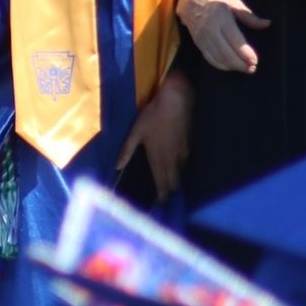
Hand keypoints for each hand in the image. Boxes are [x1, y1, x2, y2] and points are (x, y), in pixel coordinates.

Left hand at [115, 73, 193, 201]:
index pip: (162, 184)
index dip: (162, 196)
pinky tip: (177, 162)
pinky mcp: (189, 144)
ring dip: (176, 178)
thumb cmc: (153, 116)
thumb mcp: (136, 132)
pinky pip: (185, 161)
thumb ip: (127, 150)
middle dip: (169, 190)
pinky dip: (181, 166)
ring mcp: (182, 153)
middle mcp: (172, 160)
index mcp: (158, 159)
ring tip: (169, 179)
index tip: (159, 203)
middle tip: (164, 193)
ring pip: (181, 173)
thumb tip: (117, 167)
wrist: (176, 101)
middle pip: (174, 183)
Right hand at [176, 0, 269, 72]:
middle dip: (240, 63)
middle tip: (252, 68)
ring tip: (245, 69)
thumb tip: (267, 24)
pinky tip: (230, 67)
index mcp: (221, 17)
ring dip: (232, 66)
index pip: (235, 40)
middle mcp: (211, 29)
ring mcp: (202, 38)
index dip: (245, 53)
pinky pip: (210, 59)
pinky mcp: (198, 43)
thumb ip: (249, 16)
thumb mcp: (233, 2)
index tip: (255, 60)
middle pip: (227, 53)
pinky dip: (221, 65)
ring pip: (218, 58)